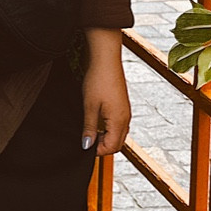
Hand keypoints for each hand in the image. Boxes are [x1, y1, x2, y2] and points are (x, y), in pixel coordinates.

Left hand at [80, 30, 130, 156]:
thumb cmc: (98, 80)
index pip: (111, 147)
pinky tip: (97, 122)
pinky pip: (119, 125)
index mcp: (119, 121)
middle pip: (117, 144)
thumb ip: (89, 128)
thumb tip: (87, 146)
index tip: (84, 146)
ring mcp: (125, 112)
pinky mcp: (122, 106)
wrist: (106, 60)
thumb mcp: (89, 107)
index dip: (97, 150)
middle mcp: (125, 118)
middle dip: (103, 146)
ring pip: (119, 134)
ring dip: (106, 138)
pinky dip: (109, 129)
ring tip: (91, 131)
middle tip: (87, 140)